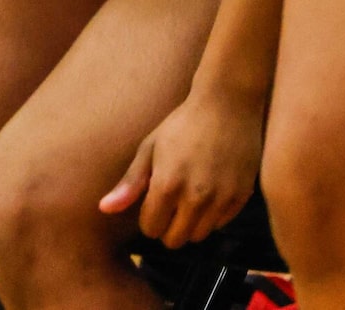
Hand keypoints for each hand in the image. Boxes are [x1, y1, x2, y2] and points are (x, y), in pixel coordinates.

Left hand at [100, 80, 264, 248]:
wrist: (227, 104)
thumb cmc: (182, 123)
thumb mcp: (150, 148)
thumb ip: (130, 183)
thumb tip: (103, 209)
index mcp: (167, 186)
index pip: (151, 229)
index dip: (148, 218)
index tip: (153, 201)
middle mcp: (195, 199)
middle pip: (174, 240)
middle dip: (168, 226)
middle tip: (170, 204)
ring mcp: (221, 200)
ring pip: (198, 236)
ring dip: (190, 224)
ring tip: (189, 198)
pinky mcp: (241, 198)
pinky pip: (220, 225)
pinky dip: (212, 216)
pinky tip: (210, 192)